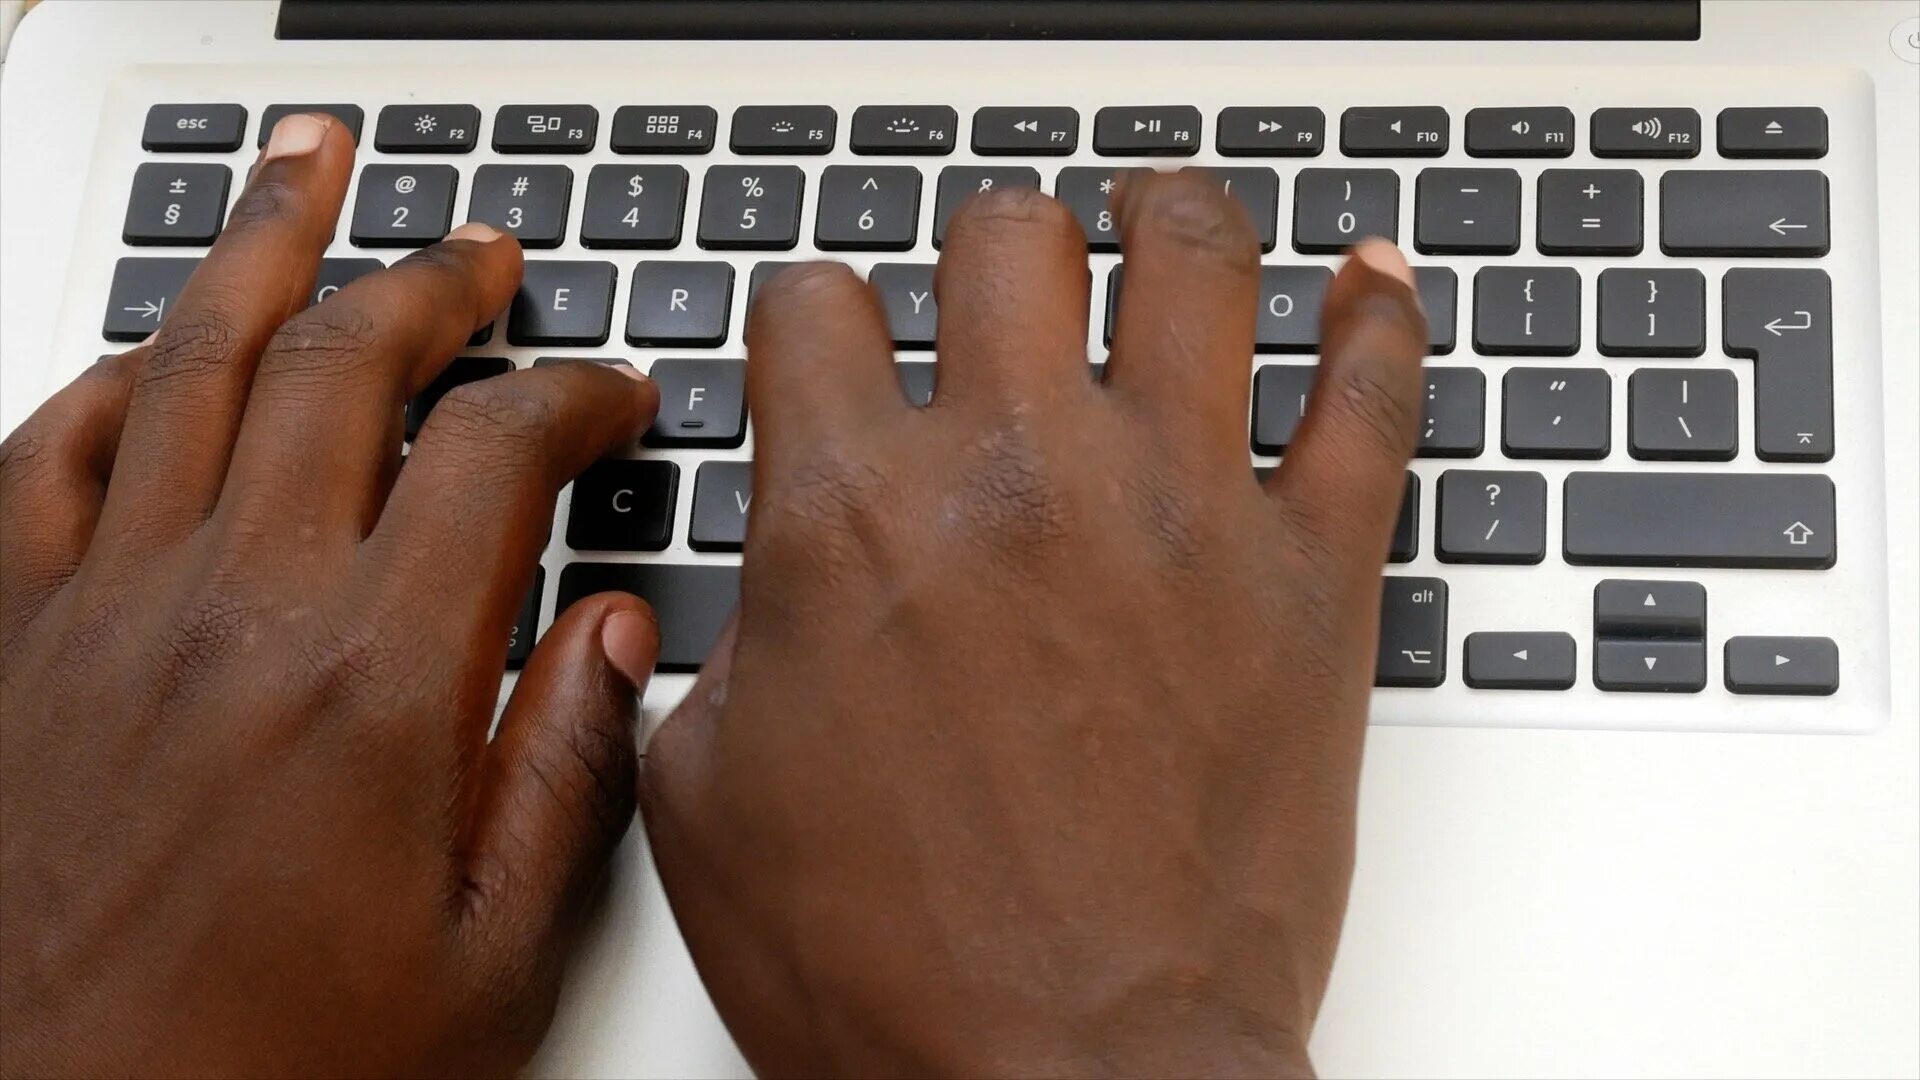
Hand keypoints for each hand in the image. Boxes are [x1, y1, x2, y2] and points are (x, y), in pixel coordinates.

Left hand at [0, 114, 661, 1075]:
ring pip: (190, 363)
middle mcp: (237, 613)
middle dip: (433, 283)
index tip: (611, 399)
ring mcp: (108, 611)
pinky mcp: (14, 640)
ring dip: (265, 249)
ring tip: (313, 170)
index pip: (496, 454)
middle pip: (343, 365)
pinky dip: (108, 377)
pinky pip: (47, 454)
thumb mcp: (488, 960)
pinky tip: (150, 350)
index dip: (574, 397)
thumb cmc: (267, 1069)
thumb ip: (566, 774)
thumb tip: (618, 640)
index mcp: (377, 684)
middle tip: (484, 254)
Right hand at [641, 173, 1426, 1076]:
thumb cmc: (893, 975)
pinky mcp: (1311, 583)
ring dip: (1168, 217)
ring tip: (1159, 219)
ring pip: (1194, 259)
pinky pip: (1373, 397)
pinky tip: (1363, 285)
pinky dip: (1376, 321)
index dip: (816, 319)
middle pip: (1006, 237)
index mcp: (851, 515)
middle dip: (986, 247)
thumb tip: (753, 593)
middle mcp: (1019, 478)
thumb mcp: (709, 806)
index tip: (837, 346)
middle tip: (999, 285)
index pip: (819, 307)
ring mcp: (1181, 514)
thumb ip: (717, 651)